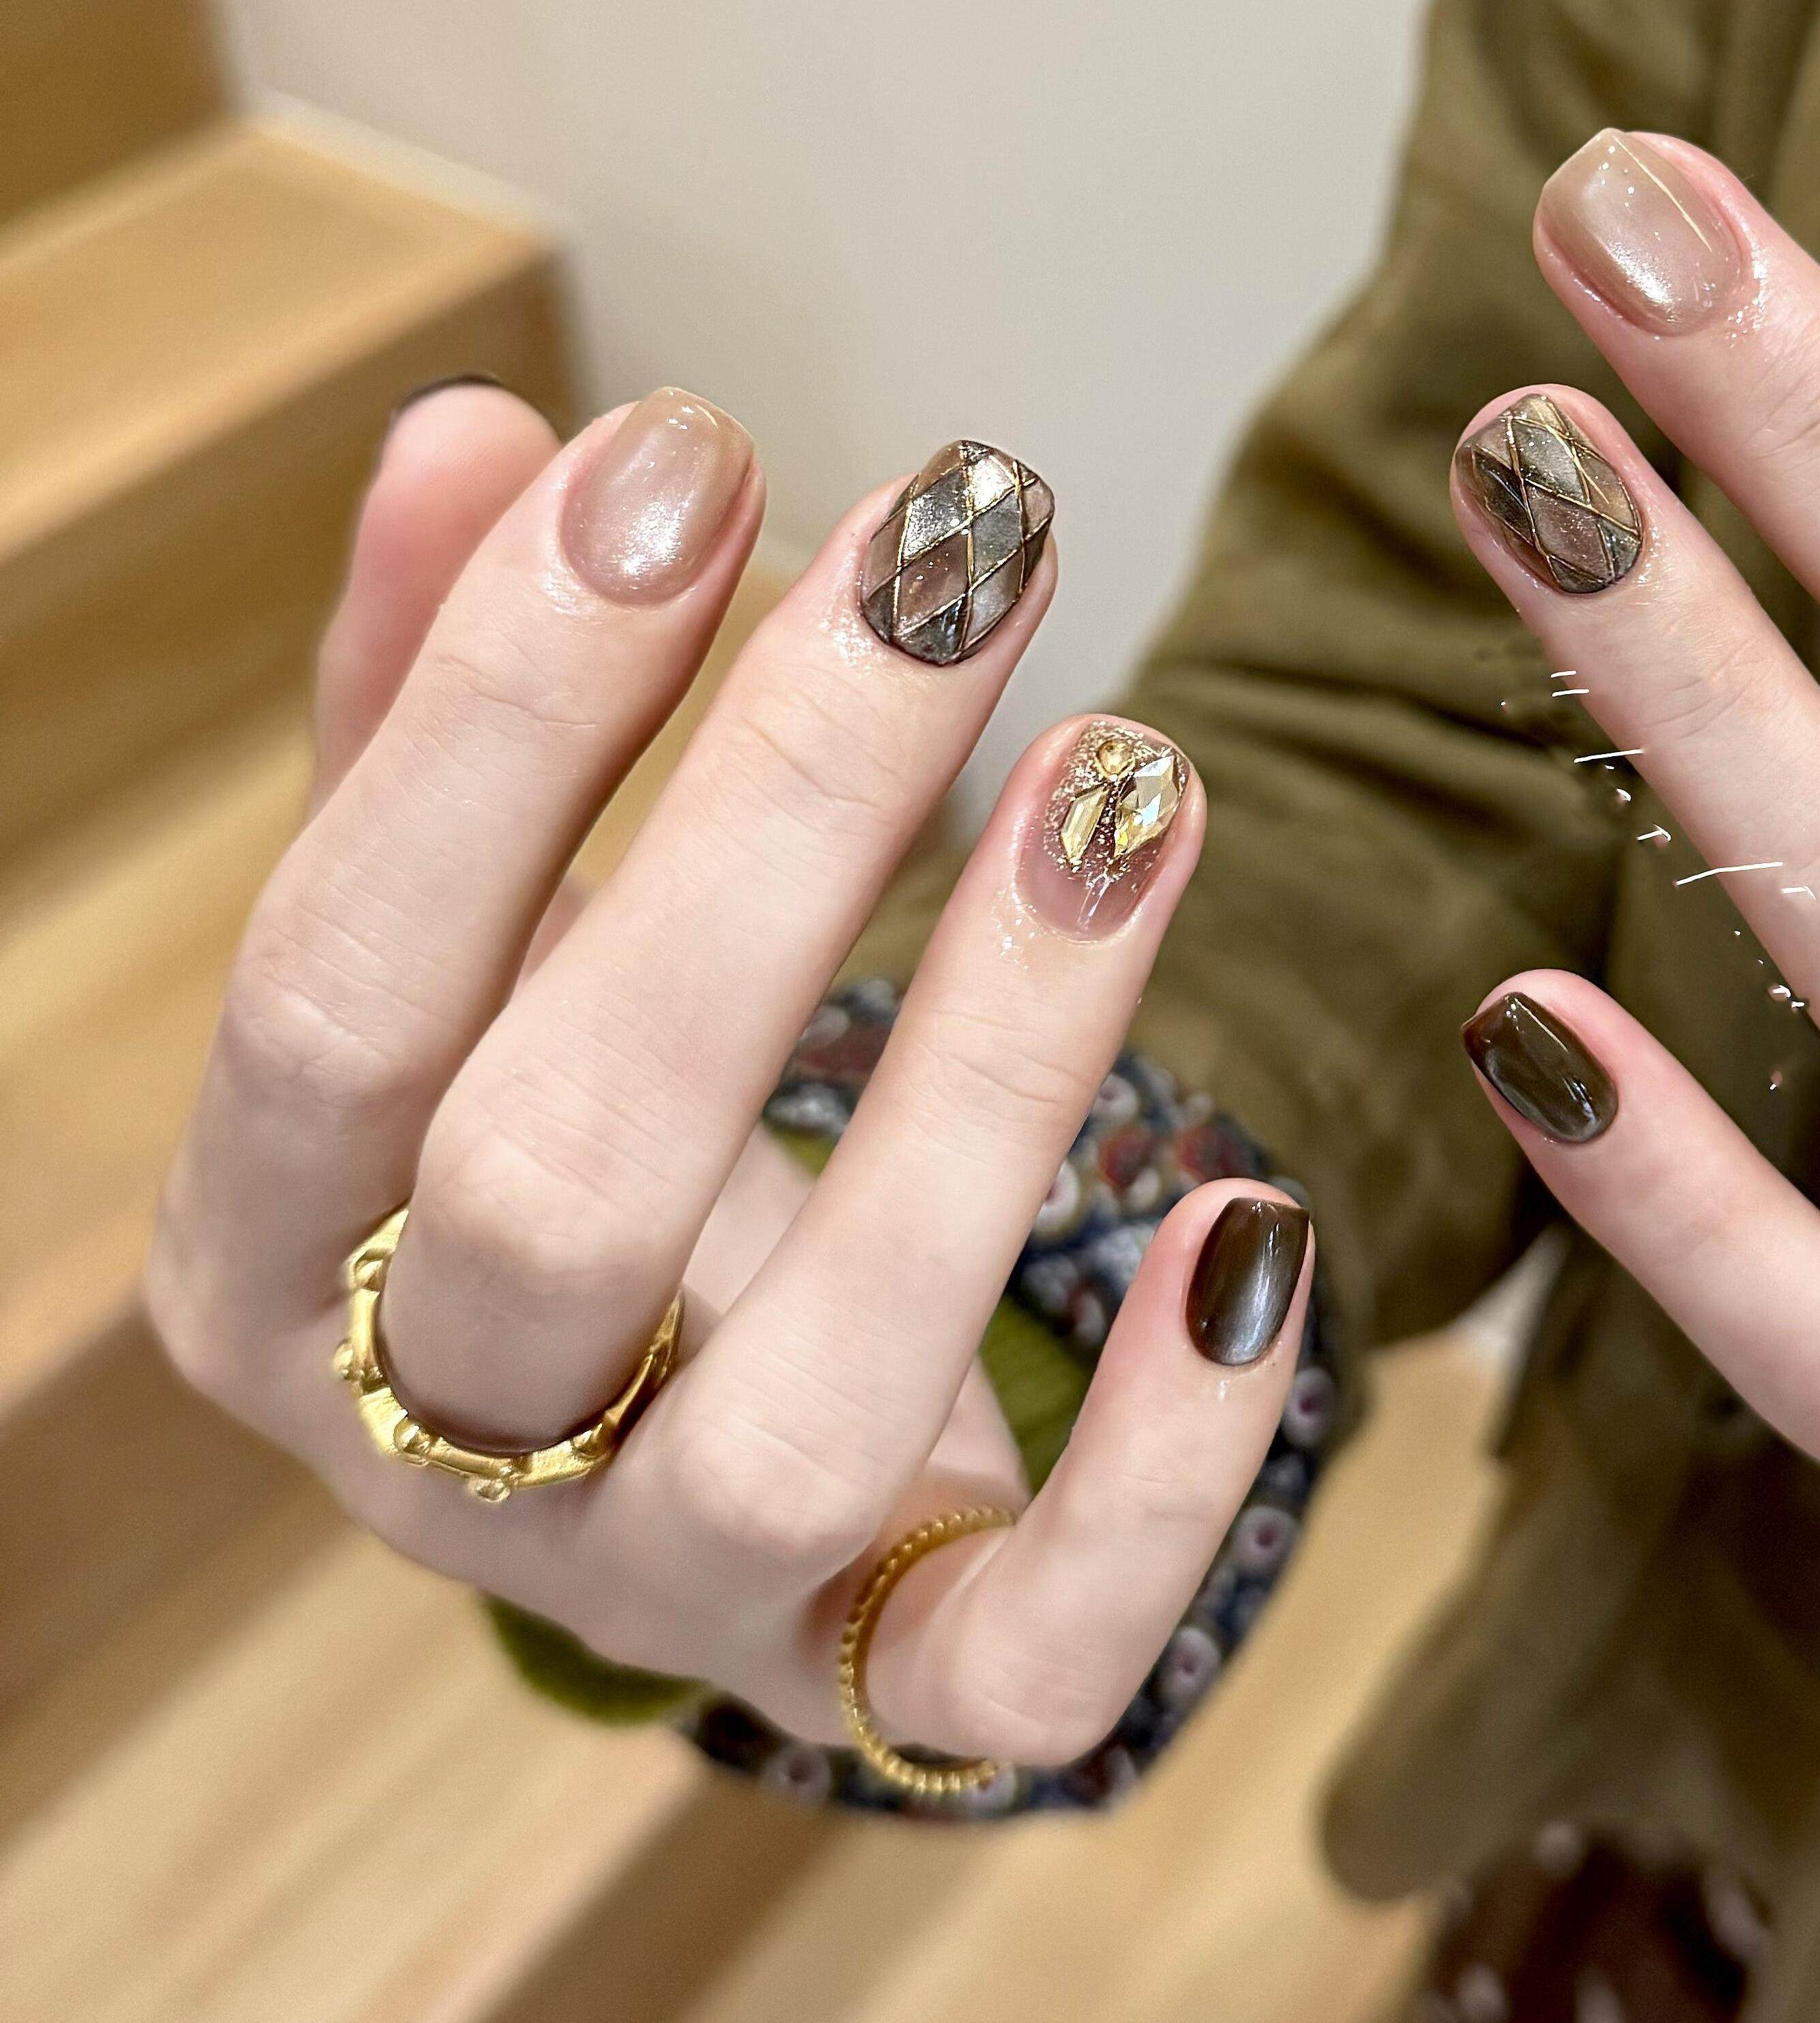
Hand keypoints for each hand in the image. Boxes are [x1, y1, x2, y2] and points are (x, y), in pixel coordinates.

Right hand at [149, 384, 1311, 1769]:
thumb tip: (471, 434)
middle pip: (563, 1174)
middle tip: (967, 551)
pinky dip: (1159, 1458)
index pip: (336, 981)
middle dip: (771, 835)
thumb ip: (454, 703)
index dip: (494, 715)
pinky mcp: (888, 1678)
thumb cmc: (578, 1105)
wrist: (684, 1423)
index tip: (687, 451)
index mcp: (273, 1242)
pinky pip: (1027, 1655)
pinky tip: (1254, 1228)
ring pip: (816, 1398)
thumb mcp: (489, 914)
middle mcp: (435, 1448)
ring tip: (1137, 782)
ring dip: (995, 1072)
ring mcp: (664, 1590)